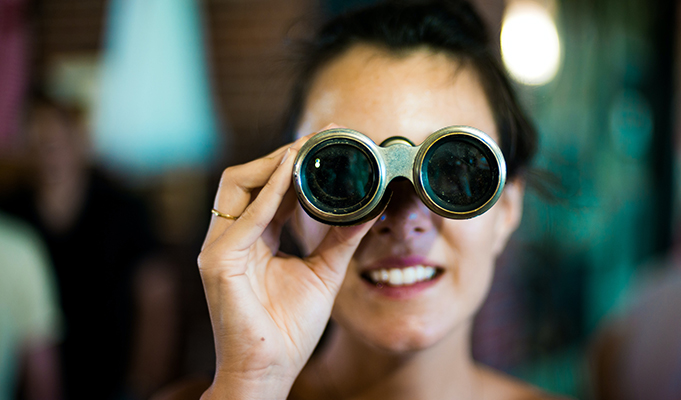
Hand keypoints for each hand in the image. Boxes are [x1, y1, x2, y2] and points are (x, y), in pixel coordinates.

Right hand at [197, 129, 374, 398]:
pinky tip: (293, 172)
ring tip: (306, 149)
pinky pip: (246, 217)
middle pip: (246, 179)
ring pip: (236, 185)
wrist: (270, 370)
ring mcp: (219, 248)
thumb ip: (341, 238)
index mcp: (253, 240)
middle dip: (280, 155)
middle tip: (319, 138)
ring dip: (273, 164)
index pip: (268, 189)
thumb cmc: (289, 329)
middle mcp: (231, 238)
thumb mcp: (324, 272)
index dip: (293, 164)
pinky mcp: (218, 262)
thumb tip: (371, 207)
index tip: (326, 144)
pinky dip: (270, 192)